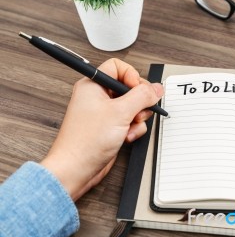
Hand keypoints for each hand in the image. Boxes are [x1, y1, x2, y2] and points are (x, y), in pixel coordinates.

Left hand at [41, 58, 163, 200]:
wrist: (76, 168)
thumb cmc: (85, 141)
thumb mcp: (120, 112)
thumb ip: (142, 96)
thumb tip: (156, 88)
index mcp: (93, 85)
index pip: (118, 67)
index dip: (132, 76)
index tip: (138, 90)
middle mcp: (98, 97)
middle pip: (130, 88)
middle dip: (139, 102)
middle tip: (138, 110)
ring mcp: (105, 113)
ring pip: (133, 106)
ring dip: (137, 118)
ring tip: (129, 126)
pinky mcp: (110, 127)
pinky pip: (130, 122)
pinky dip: (133, 129)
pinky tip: (126, 137)